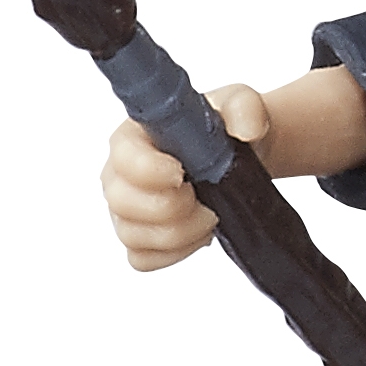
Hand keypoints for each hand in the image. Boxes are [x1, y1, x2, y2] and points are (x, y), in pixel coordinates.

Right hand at [101, 86, 275, 269]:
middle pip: (122, 203)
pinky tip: (197, 233)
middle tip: (202, 197)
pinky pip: (142, 259)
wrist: (233, 158)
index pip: (123, 160)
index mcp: (132, 137)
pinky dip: (175, 253)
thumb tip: (247, 130)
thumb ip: (245, 109)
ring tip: (208, 213)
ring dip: (180, 233)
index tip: (183, 173)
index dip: (150, 172)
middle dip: (172, 207)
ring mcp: (124, 211)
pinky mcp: (138, 240)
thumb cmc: (222, 129)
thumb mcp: (239, 106)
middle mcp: (118, 175)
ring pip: (134, 236)